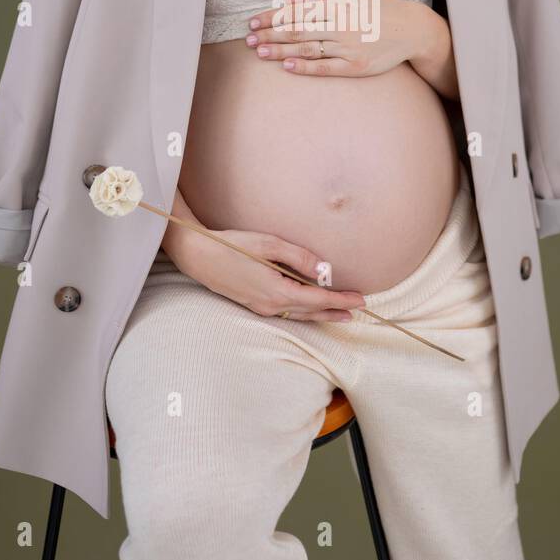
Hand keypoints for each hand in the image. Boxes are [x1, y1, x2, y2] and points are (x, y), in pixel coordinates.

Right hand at [182, 222, 366, 323]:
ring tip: (339, 314)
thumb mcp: (269, 244)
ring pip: (298, 314)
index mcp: (277, 291)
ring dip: (320, 314)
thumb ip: (299, 257)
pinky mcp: (253, 303)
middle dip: (335, 311)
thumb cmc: (233, 246)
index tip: (360, 299)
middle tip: (356, 310)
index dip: (341, 299)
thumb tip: (324, 270)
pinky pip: (285, 311)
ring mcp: (260, 307)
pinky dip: (303, 311)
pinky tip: (308, 307)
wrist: (199, 256)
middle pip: (310, 311)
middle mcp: (271, 305)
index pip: (318, 299)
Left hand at [245, 0, 433, 77]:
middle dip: (270, 35)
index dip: (273, 17)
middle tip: (248, 39)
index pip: (298, 11)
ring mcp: (349, 47)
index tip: (254, 22)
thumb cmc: (379, 6)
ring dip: (281, 51)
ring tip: (260, 52)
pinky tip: (287, 66)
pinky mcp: (356, 66)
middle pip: (298, 31)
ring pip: (308, 49)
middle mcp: (342, 25)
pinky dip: (305, 67)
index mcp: (339, 5)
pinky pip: (326, 67)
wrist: (412, 30)